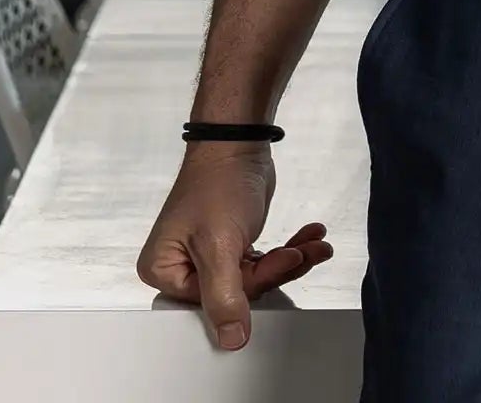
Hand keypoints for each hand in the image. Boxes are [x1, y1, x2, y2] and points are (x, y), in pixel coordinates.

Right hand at [135, 142, 333, 349]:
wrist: (238, 141)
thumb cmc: (218, 182)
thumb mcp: (219, 244)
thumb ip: (225, 296)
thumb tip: (231, 339)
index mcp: (165, 271)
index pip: (212, 302)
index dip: (255, 285)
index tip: (285, 263)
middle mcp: (183, 267)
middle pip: (238, 290)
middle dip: (280, 268)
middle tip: (306, 252)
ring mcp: (210, 256)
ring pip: (257, 275)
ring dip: (291, 258)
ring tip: (315, 243)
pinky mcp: (233, 244)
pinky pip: (263, 259)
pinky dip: (289, 248)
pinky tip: (309, 237)